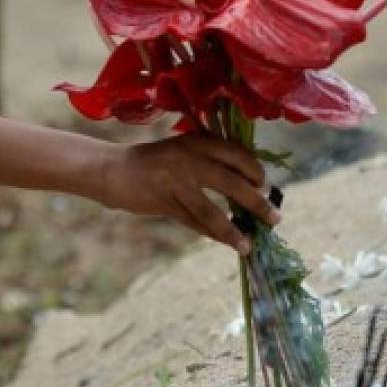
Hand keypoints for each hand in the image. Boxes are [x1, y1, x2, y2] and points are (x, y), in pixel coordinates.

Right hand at [97, 134, 279, 254]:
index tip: (264, 185)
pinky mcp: (163, 202)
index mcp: (197, 141)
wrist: (112, 170)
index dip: (255, 172)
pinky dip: (213, 235)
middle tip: (275, 219)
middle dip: (257, 204)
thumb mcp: (182, 150)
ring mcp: (175, 182)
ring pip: (212, 211)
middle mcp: (188, 159)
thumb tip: (247, 184)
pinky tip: (227, 243)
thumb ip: (209, 160)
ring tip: (249, 245)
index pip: (238, 155)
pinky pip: (194, 223)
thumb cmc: (153, 162)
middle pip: (232, 184)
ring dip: (234, 231)